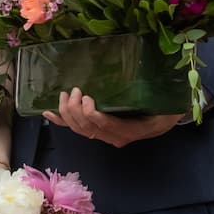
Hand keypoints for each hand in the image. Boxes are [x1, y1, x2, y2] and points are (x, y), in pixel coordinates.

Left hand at [44, 88, 185, 146]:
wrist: (164, 121)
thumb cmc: (163, 109)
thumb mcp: (162, 104)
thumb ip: (153, 97)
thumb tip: (145, 77)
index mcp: (129, 130)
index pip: (105, 126)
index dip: (92, 114)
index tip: (88, 97)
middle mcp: (114, 137)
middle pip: (87, 128)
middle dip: (76, 110)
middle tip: (75, 91)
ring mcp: (105, 136)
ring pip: (80, 129)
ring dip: (68, 113)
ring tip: (65, 95)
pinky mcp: (98, 131)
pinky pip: (77, 129)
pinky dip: (62, 122)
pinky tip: (49, 114)